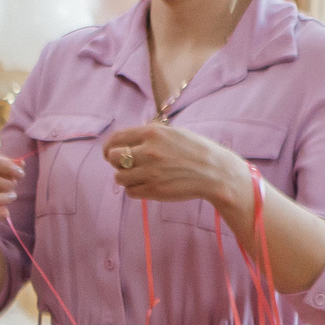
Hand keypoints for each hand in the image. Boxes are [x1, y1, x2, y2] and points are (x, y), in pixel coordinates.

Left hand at [102, 122, 246, 207]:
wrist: (215, 172)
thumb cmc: (194, 151)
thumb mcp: (172, 133)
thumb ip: (148, 136)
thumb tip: (122, 142)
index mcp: (152, 133)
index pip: (115, 139)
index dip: (109, 147)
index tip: (110, 153)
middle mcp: (149, 151)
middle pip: (113, 158)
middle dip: (116, 162)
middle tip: (127, 165)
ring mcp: (150, 172)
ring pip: (119, 177)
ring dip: (126, 178)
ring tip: (141, 176)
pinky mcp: (154, 190)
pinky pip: (130, 192)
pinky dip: (135, 190)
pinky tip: (148, 185)